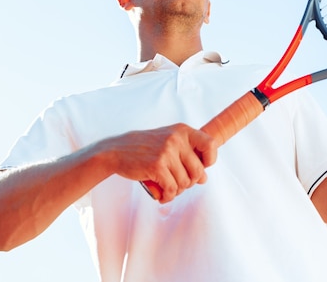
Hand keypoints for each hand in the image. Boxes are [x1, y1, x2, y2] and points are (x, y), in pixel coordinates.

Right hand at [102, 123, 216, 202]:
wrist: (117, 151)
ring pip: (185, 182)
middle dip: (190, 182)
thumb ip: (188, 158)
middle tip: (177, 182)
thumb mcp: (169, 144)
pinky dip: (168, 196)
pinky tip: (162, 195)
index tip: (200, 167)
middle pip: (198, 170)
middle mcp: (176, 139)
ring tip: (167, 187)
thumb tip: (204, 178)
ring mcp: (166, 152)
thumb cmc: (146, 149)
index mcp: (183, 130)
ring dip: (177, 190)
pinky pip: (172, 188)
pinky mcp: (157, 166)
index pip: (210, 144)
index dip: (209, 160)